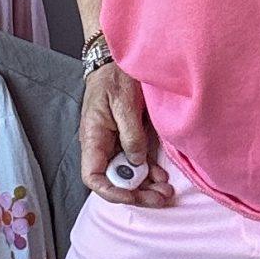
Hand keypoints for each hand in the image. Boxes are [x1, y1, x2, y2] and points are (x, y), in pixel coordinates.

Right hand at [80, 61, 176, 206]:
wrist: (117, 61)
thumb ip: (131, 134)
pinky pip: (135, 163)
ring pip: (126, 175)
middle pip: (113, 181)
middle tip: (160, 198)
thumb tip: (137, 162)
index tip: (133, 195)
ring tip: (166, 191)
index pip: (93, 177)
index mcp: (93, 138)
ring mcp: (114, 144)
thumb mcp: (124, 103)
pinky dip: (148, 172)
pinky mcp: (126, 139)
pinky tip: (162, 177)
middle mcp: (101, 146)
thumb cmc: (115, 77)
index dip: (111, 192)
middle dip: (136, 193)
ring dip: (145, 186)